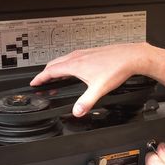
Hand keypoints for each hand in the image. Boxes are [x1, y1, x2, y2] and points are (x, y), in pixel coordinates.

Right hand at [30, 42, 149, 116]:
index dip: (40, 77)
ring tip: (54, 75)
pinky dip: (65, 64)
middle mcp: (77, 57)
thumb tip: (77, 111)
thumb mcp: (99, 89)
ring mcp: (83, 54)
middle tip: (41, 80)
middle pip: (54, 64)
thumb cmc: (116, 68)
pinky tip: (72, 69)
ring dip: (55, 68)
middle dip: (45, 73)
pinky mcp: (89, 53)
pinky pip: (71, 58)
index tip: (34, 82)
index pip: (51, 71)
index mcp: (75, 65)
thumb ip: (86, 102)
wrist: (130, 56)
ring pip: (62, 60)